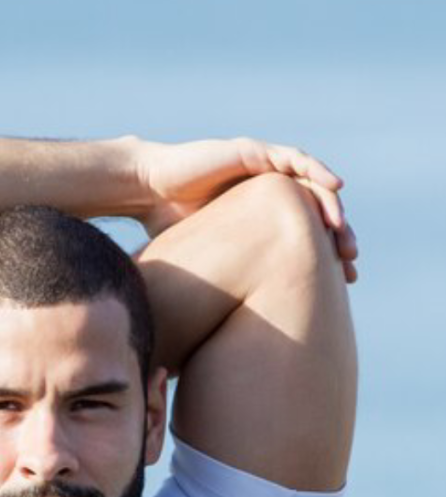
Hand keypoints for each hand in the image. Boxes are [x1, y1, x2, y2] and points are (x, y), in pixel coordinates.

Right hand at [136, 137, 357, 282]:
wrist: (146, 190)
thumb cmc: (165, 227)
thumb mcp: (204, 261)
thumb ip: (220, 286)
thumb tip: (211, 343)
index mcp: (260, 217)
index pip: (306, 234)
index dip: (326, 255)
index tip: (344, 282)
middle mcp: (265, 191)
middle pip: (316, 210)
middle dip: (337, 234)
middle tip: (350, 261)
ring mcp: (260, 169)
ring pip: (310, 184)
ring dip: (331, 205)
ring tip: (343, 229)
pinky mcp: (253, 152)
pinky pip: (293, 158)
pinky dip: (316, 170)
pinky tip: (334, 187)